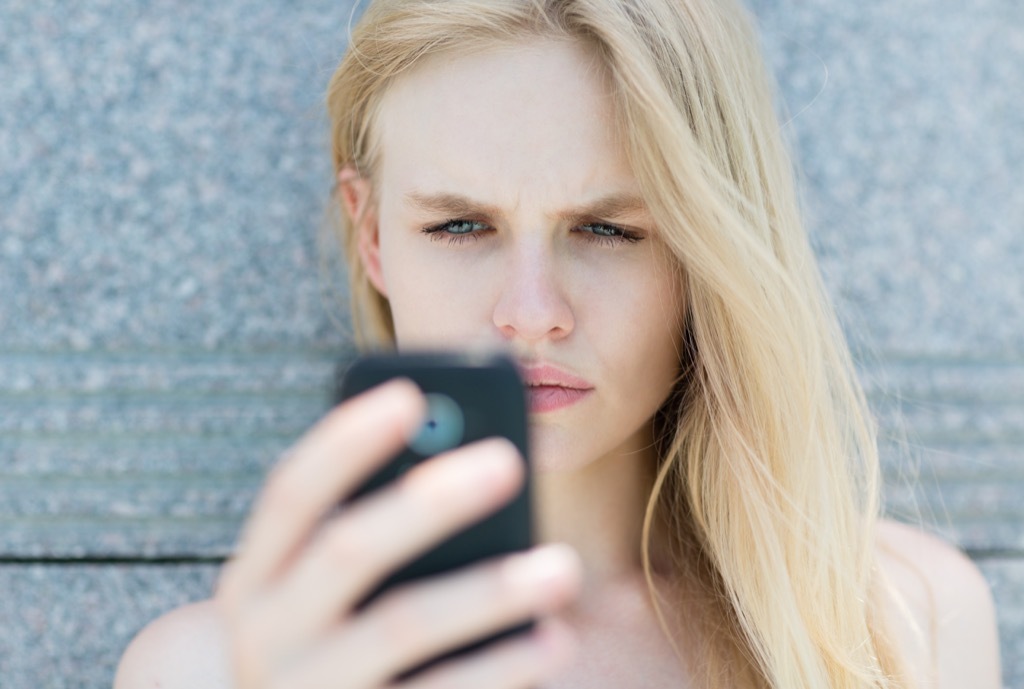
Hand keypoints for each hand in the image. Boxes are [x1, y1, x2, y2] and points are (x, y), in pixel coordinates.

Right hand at [215, 379, 581, 688]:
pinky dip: (502, 667)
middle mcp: (270, 633)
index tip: (407, 396)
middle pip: (348, 551)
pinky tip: (554, 639)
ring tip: (564, 566)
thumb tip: (472, 454)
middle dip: (428, 502)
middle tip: (508, 461)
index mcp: (258, 575)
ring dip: (489, 592)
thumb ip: (369, 522)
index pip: (290, 494)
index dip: (344, 442)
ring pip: (404, 627)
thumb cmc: (329, 630)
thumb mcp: (321, 582)